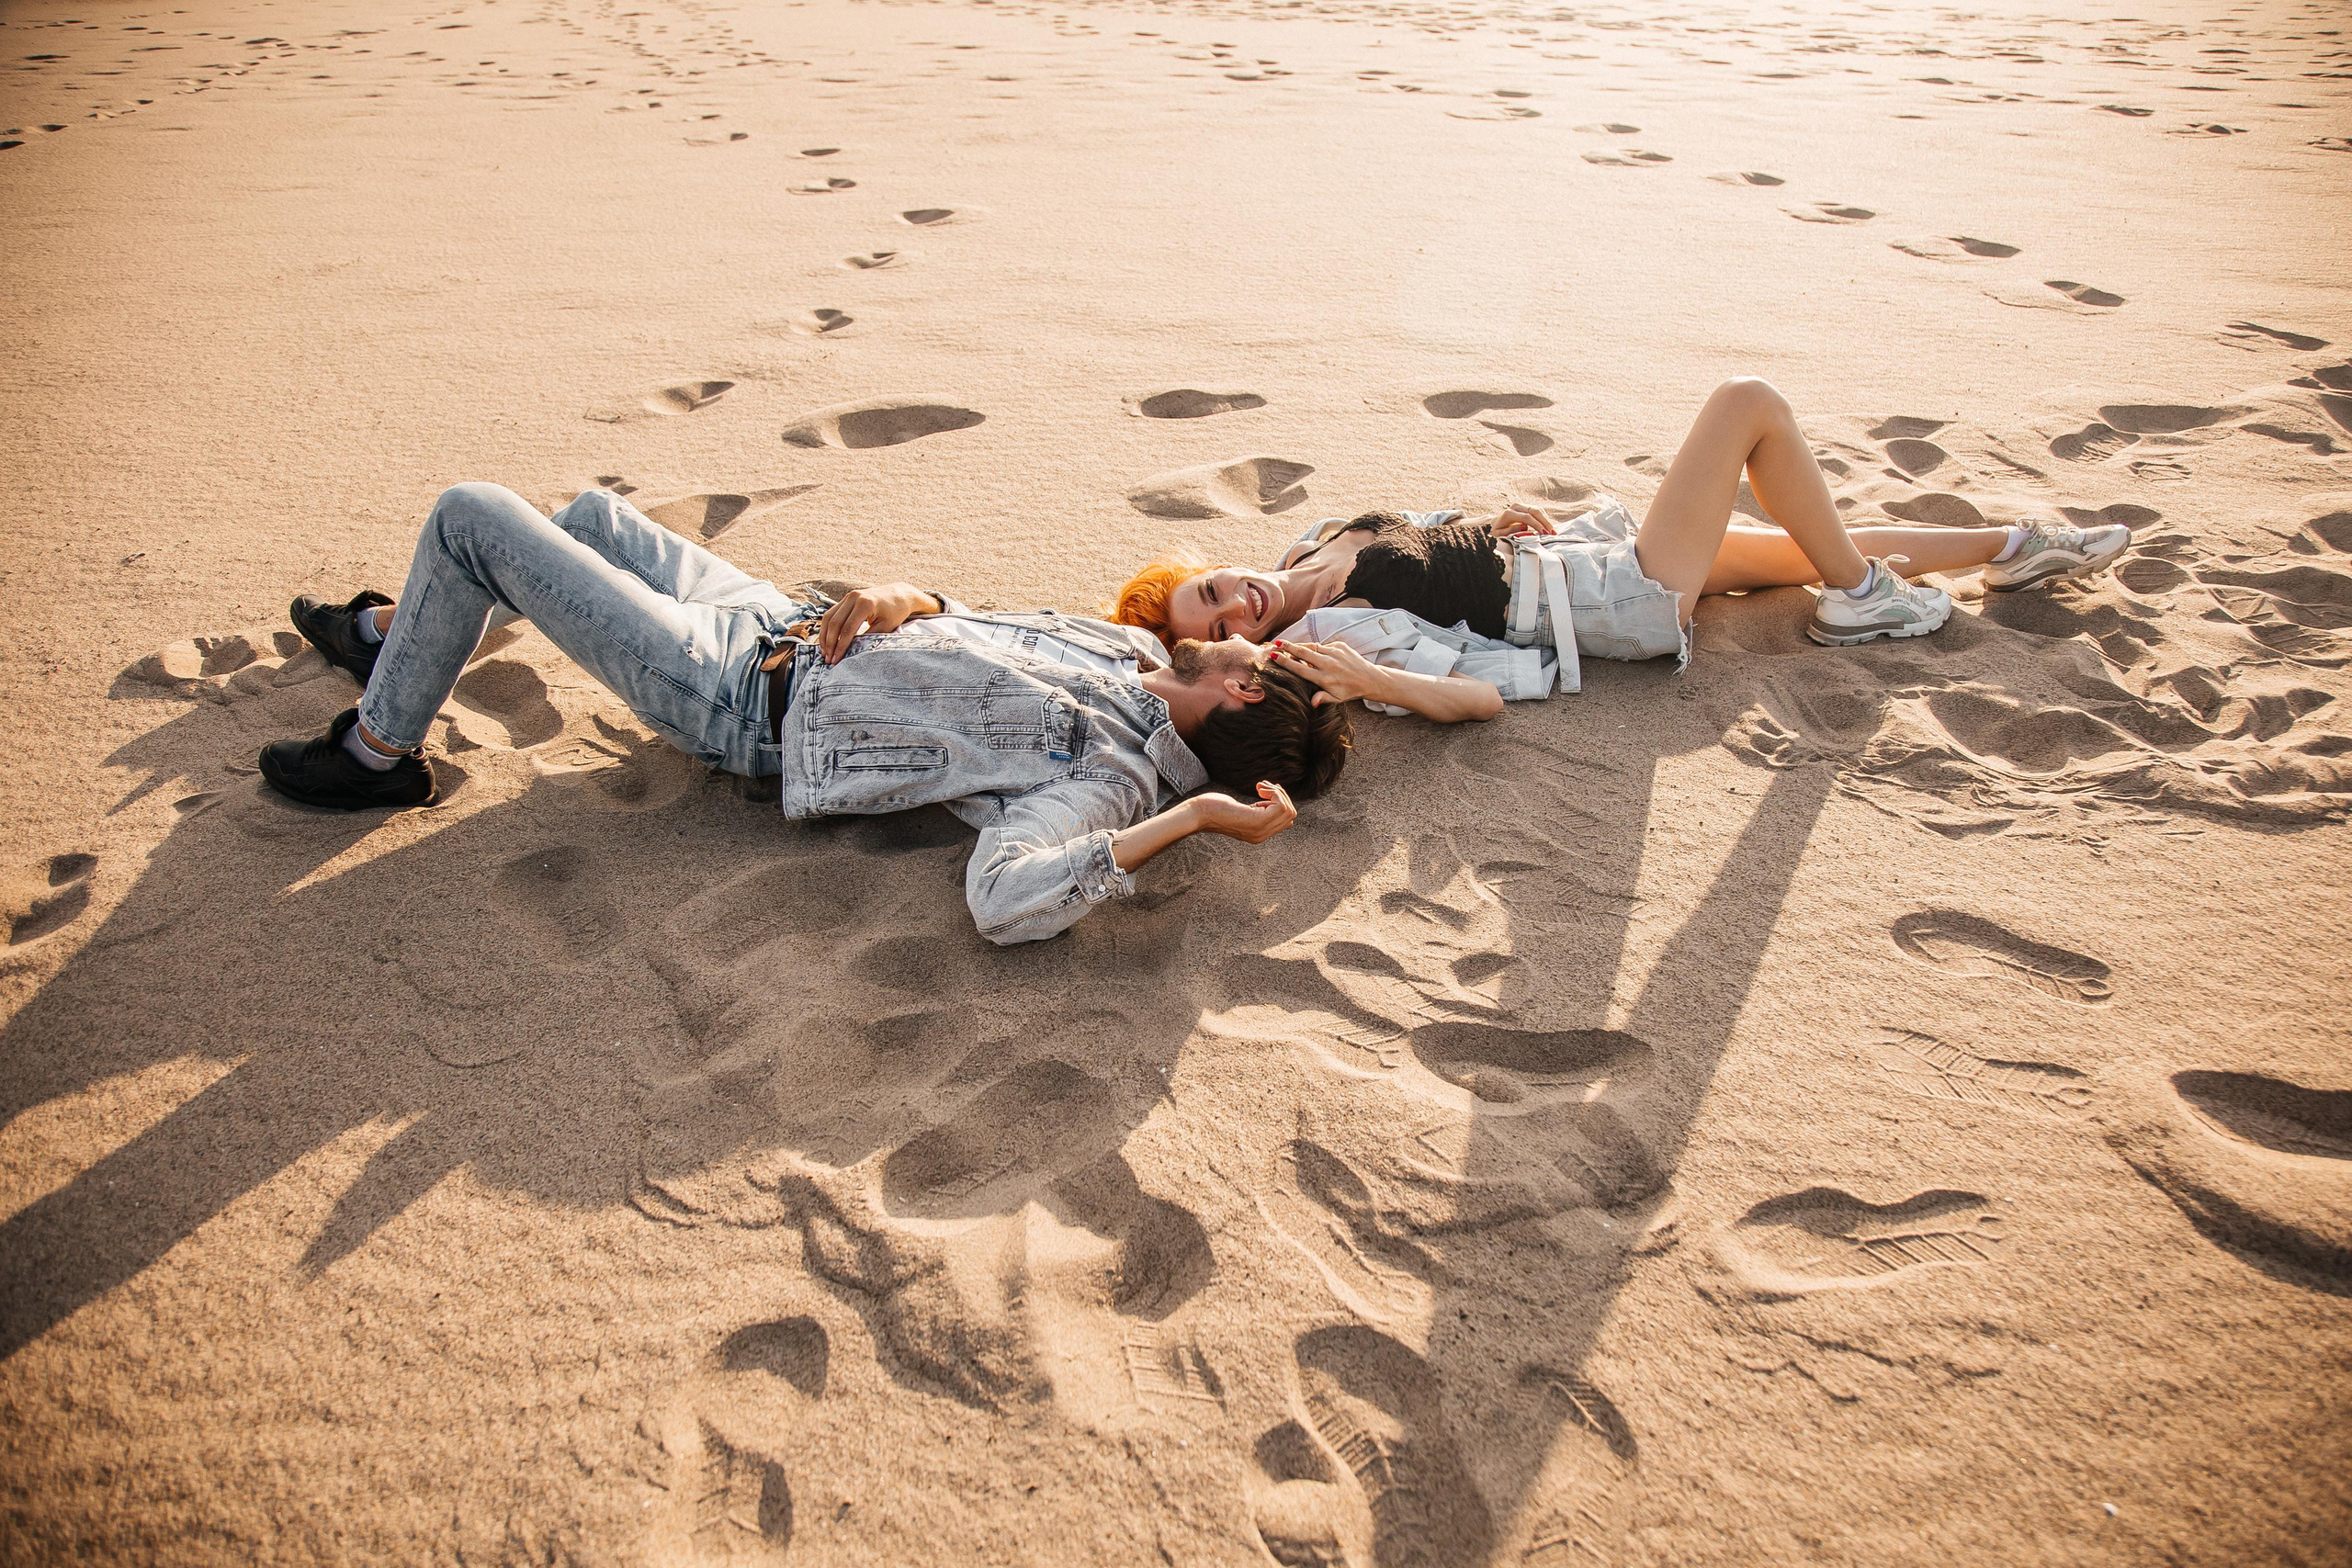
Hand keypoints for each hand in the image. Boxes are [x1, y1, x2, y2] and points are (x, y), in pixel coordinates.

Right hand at [815, 583, 939, 662]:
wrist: (899, 595)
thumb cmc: (895, 612)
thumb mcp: (885, 627)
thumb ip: (868, 637)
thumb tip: (851, 651)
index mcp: (865, 604)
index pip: (847, 629)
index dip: (840, 646)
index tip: (836, 660)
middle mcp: (853, 597)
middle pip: (834, 623)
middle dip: (830, 643)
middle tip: (827, 659)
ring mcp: (848, 596)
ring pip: (828, 617)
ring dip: (824, 636)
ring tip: (824, 652)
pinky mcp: (846, 599)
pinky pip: (831, 613)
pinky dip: (827, 628)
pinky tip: (826, 640)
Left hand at [1187, 782, 1297, 843]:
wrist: (1198, 814)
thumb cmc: (1214, 807)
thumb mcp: (1241, 809)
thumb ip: (1258, 809)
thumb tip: (1275, 798)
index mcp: (1259, 833)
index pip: (1286, 820)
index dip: (1279, 801)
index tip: (1264, 791)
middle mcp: (1261, 835)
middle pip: (1291, 815)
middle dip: (1281, 795)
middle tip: (1263, 787)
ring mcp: (1260, 830)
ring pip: (1289, 810)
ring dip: (1278, 793)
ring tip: (1261, 787)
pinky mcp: (1256, 821)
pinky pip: (1281, 806)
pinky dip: (1274, 793)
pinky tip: (1259, 788)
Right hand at [1268, 639, 1386, 706]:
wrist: (1369, 678)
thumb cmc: (1350, 691)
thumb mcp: (1336, 699)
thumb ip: (1322, 698)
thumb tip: (1311, 703)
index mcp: (1324, 678)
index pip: (1300, 668)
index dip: (1285, 661)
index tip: (1275, 655)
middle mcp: (1328, 664)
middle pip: (1303, 652)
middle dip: (1288, 647)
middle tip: (1276, 643)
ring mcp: (1334, 653)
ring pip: (1312, 646)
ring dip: (1299, 645)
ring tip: (1286, 643)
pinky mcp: (1340, 646)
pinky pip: (1323, 645)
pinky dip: (1314, 647)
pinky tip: (1309, 650)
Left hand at [1492, 505, 1558, 538]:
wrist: (1494, 523)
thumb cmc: (1496, 531)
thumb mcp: (1499, 534)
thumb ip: (1510, 531)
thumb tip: (1524, 527)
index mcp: (1509, 513)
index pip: (1527, 517)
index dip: (1537, 525)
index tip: (1544, 533)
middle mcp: (1516, 506)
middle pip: (1535, 511)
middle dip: (1545, 522)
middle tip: (1552, 533)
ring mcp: (1521, 505)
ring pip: (1538, 510)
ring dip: (1547, 520)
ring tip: (1553, 532)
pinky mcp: (1526, 507)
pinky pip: (1538, 511)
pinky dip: (1544, 518)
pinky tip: (1549, 527)